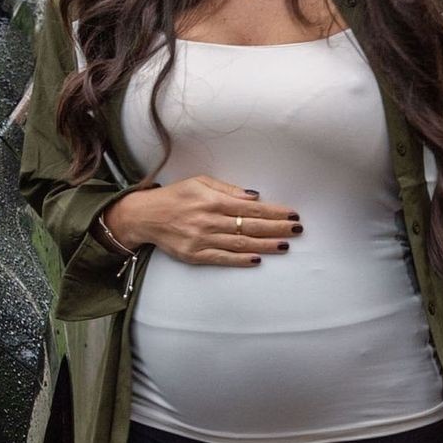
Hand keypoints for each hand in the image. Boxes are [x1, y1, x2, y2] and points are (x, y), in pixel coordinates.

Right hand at [107, 176, 299, 265]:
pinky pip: (223, 258)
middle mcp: (210, 221)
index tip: (291, 214)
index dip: (273, 212)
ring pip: (240, 244)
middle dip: (276, 228)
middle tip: (297, 229)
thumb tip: (254, 196)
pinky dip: (241, 260)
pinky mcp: (195, 255)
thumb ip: (228, 190)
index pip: (251, 208)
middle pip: (250, 227)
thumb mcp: (200, 182)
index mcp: (213, 201)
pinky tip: (257, 259)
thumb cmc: (176, 196)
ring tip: (285, 245)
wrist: (145, 216)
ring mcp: (203, 240)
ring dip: (265, 245)